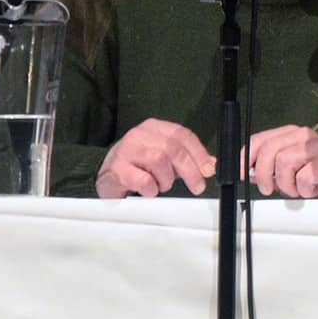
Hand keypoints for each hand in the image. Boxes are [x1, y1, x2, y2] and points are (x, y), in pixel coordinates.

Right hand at [96, 119, 216, 198]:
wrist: (107, 175)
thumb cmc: (139, 165)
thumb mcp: (165, 157)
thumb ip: (187, 159)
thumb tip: (211, 165)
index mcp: (154, 128)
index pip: (182, 134)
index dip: (199, 152)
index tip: (209, 169)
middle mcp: (139, 135)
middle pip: (172, 148)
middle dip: (190, 170)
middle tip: (197, 186)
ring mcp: (126, 150)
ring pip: (158, 160)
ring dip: (167, 179)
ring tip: (163, 185)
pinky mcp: (117, 169)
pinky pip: (143, 179)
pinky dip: (152, 189)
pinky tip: (150, 190)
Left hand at [246, 124, 317, 198]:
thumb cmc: (308, 177)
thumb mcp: (280, 171)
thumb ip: (262, 167)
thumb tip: (243, 171)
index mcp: (289, 133)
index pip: (260, 139)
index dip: (246, 158)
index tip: (241, 173)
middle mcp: (303, 135)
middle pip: (270, 150)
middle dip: (264, 174)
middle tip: (268, 189)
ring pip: (285, 162)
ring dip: (287, 185)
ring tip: (295, 189)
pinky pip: (304, 177)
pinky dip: (303, 190)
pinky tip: (310, 190)